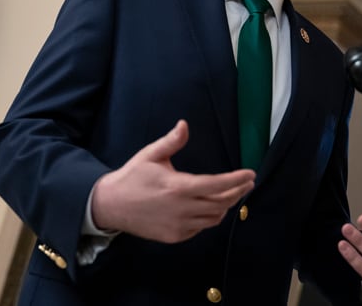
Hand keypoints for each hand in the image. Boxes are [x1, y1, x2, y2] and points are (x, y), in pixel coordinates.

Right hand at [91, 120, 255, 242]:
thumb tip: (184, 124)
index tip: (250, 174)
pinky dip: (210, 217)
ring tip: (233, 193)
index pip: (216, 185)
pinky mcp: (175, 236)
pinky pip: (201, 227)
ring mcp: (179, 225)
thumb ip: (171, 141)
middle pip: (221, 203)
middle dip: (238, 192)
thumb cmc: (133, 177)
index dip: (237, 180)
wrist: (111, 205)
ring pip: (214, 218)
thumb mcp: (151, 155)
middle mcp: (181, 209)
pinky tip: (211, 206)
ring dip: (226, 205)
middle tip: (247, 183)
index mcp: (178, 187)